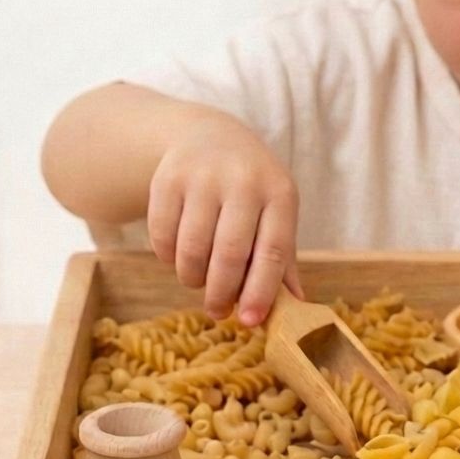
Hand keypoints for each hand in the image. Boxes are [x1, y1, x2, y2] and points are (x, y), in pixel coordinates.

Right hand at [147, 113, 302, 325]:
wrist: (210, 136)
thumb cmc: (252, 189)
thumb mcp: (276, 213)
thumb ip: (282, 258)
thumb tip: (296, 305)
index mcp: (279, 193)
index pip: (272, 251)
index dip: (261, 291)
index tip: (250, 322)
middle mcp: (243, 181)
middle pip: (229, 254)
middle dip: (221, 293)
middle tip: (217, 312)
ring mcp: (203, 177)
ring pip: (191, 248)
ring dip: (192, 279)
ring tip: (197, 282)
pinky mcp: (167, 178)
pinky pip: (162, 236)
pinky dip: (168, 258)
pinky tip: (178, 257)